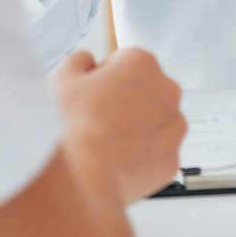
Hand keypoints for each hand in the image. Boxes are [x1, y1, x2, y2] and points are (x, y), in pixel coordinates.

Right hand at [50, 48, 185, 204]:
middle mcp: (166, 92)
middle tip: (97, 117)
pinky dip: (141, 156)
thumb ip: (78, 61)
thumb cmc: (74, 126)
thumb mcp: (62, 79)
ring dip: (136, 127)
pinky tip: (116, 160)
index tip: (92, 92)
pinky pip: (156, 153)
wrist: (84, 176)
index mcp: (142, 64)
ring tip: (105, 142)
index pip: (125, 61)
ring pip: (155, 122)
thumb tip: (85, 62)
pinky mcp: (171, 160)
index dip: (103, 77)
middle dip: (125, 100)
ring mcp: (173, 128)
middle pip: (145, 90)